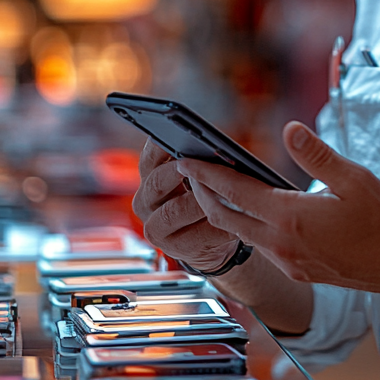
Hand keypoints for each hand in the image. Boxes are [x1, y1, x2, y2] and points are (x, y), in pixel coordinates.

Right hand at [132, 139, 238, 271]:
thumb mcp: (200, 177)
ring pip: (176, 210)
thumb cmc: (209, 197)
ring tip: (222, 188)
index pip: (149, 158)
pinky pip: (197, 233)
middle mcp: (145, 202)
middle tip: (196, 162)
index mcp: (150, 178)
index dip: (159, 145)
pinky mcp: (175, 248)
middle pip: (157, 182)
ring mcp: (157, 228)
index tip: (175, 131)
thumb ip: (200, 161)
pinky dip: (217, 223)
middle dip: (179, 170)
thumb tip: (215, 145)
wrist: (214, 241)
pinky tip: (233, 216)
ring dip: (201, 198)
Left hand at [177, 122, 379, 292]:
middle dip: (203, 195)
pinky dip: (245, 227)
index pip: (236, 192)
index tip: (188, 161)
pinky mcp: (298, 271)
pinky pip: (260, 247)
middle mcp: (283, 244)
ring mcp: (288, 261)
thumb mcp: (354, 178)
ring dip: (223, 212)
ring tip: (216, 189)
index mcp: (292, 217)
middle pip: (226, 218)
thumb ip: (317, 154)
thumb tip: (290, 130)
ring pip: (241, 235)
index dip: (208, 175)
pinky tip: (253, 213)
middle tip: (191, 173)